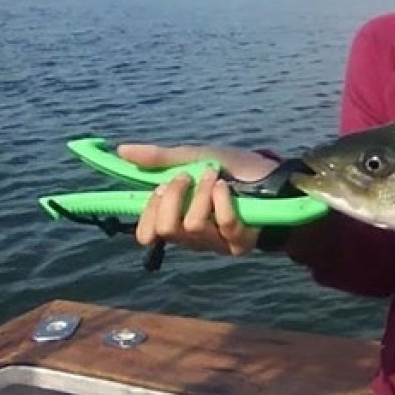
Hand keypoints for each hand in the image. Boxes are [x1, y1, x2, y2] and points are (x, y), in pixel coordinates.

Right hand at [117, 143, 276, 256]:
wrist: (274, 173)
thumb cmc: (233, 168)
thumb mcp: (195, 157)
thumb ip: (160, 158)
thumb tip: (120, 151)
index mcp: (178, 219)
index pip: (146, 233)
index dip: (146, 212)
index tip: (158, 187)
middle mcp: (193, 237)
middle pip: (166, 229)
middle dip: (173, 197)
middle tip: (185, 178)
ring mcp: (216, 243)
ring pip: (192, 226)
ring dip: (201, 194)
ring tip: (214, 177)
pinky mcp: (238, 244)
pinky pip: (222, 224)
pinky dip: (222, 201)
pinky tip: (227, 188)